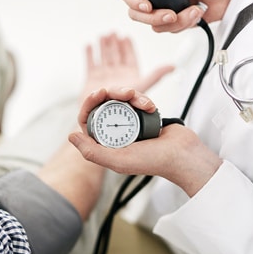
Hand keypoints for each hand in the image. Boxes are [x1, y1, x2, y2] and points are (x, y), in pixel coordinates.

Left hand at [69, 87, 222, 196]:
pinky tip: (150, 106)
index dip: (90, 103)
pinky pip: (136, 99)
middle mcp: (115, 134)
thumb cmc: (153, 161)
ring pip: (121, 100)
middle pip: (105, 105)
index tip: (99, 93)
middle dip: (114, 94)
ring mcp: (130, 123)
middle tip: (125, 92)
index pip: (89, 119)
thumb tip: (70, 136)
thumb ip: (92, 152)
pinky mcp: (143, 115)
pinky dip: (143, 99)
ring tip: (143, 103)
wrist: (182, 154)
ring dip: (131, 96)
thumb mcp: (118, 160)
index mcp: (106, 144)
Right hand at [80, 33, 173, 100]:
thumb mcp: (142, 85)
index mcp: (130, 75)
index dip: (128, 47)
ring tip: (103, 36)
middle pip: (116, 55)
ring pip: (104, 57)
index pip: (130, 57)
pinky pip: (91, 64)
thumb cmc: (123, 104)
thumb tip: (173, 66)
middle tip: (113, 33)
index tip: (126, 37)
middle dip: (115, 44)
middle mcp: (117, 74)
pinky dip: (90, 54)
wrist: (102, 115)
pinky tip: (89, 45)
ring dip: (104, 46)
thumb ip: (156, 75)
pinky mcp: (91, 79)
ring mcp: (104, 76)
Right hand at [119, 0, 242, 32]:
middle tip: (171, 15)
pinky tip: (196, 13)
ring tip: (194, 10)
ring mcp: (163, 11)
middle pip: (136, 15)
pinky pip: (171, 30)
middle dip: (154, 18)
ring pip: (155, 26)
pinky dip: (185, 24)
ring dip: (177, 21)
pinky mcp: (175, 23)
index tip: (147, 6)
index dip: (133, 1)